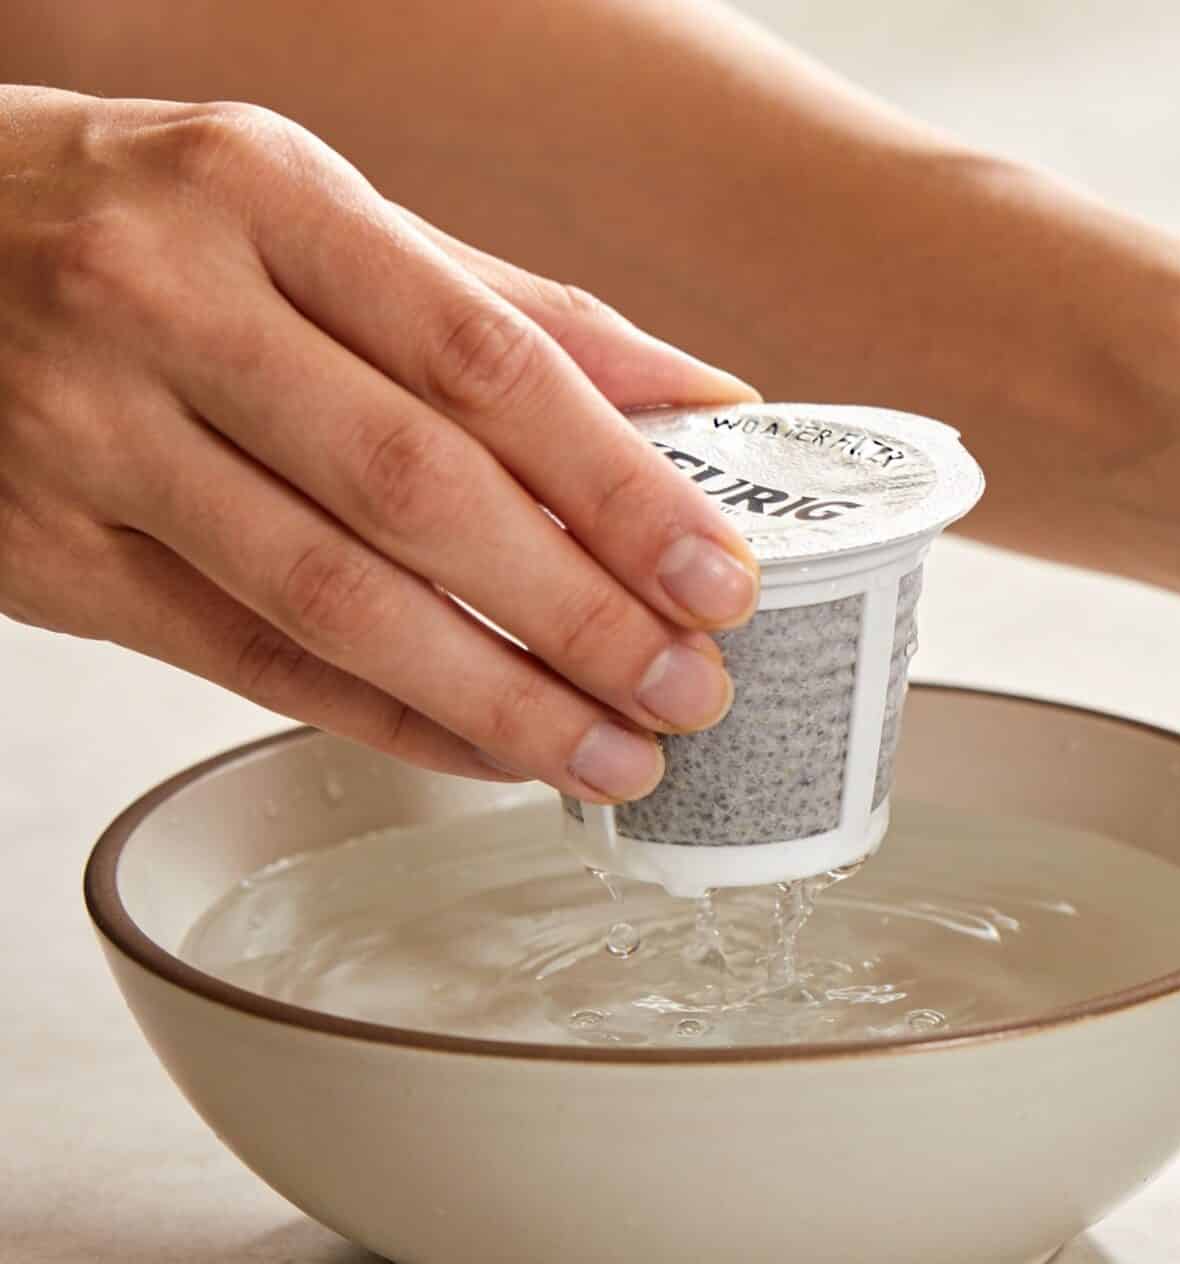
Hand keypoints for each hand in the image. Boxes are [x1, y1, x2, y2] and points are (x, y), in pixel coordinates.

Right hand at [0, 87, 764, 800]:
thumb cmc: (125, 217)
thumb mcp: (302, 207)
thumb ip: (495, 304)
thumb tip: (692, 393)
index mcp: (261, 195)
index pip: (484, 361)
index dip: (618, 485)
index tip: (713, 571)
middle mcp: (165, 306)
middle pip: (417, 490)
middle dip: (577, 611)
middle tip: (686, 685)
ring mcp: (90, 435)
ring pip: (330, 598)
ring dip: (496, 697)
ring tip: (609, 753)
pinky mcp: (46, 553)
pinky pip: (245, 660)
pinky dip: (384, 717)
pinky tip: (484, 748)